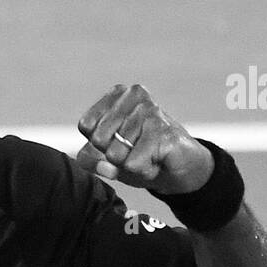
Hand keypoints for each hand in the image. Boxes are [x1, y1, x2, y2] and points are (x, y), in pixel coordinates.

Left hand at [76, 83, 212, 195]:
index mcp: (117, 95)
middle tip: (135, 151)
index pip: (86, 125)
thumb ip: (90, 159)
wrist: (180, 168)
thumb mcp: (106, 158)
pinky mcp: (163, 131)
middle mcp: (134, 95)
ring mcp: (151, 111)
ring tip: (148, 156)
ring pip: (115, 154)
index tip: (118, 142)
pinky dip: (143, 171)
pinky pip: (133, 164)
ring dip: (131, 165)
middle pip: (99, 139)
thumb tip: (100, 166)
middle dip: (113, 156)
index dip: (98, 144)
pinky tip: (157, 160)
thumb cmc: (140, 157)